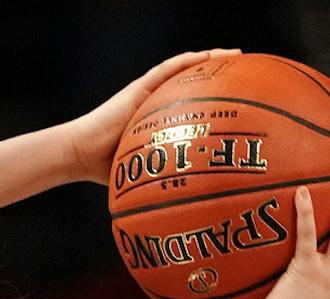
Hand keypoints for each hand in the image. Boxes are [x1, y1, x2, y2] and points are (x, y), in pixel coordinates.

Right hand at [60, 49, 238, 182]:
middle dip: (221, 77)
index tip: (243, 103)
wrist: (80, 153)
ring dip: (210, 61)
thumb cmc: (105, 169)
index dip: (217, 101)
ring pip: (185, 70)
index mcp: (160, 121)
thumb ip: (164, 184)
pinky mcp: (138, 88)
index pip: (193, 105)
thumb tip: (186, 211)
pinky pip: (167, 69)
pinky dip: (187, 61)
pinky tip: (206, 56)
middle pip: (194, 84)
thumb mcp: (143, 176)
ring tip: (235, 57)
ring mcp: (148, 93)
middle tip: (250, 75)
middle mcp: (157, 103)